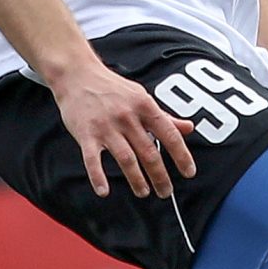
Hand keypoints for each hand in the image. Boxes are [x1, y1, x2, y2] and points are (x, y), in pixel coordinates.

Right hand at [51, 57, 196, 198]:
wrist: (77, 76)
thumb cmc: (113, 89)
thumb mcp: (142, 97)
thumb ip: (164, 116)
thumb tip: (189, 128)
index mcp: (145, 106)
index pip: (169, 134)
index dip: (182, 156)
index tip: (189, 173)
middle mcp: (127, 116)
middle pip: (149, 152)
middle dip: (160, 176)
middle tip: (166, 192)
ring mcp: (106, 126)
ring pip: (126, 159)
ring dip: (137, 180)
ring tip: (144, 192)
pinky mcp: (85, 134)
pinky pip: (92, 160)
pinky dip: (98, 177)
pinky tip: (104, 192)